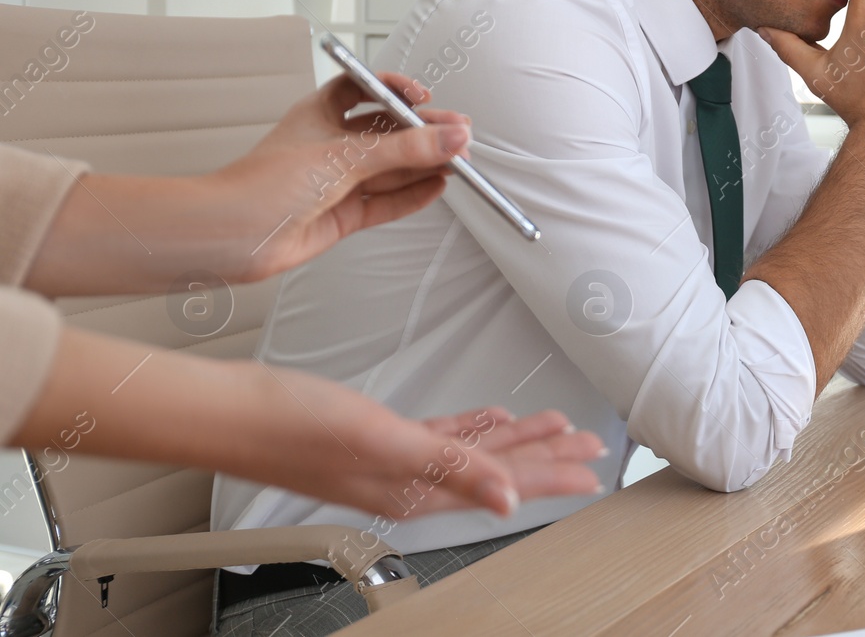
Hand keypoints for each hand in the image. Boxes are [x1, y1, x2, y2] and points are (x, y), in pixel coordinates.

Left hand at [212, 72, 471, 280]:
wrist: (229, 236)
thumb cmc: (263, 185)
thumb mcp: (344, 156)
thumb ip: (404, 149)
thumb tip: (450, 137)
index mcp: (321, 114)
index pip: (366, 89)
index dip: (395, 90)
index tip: (424, 97)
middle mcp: (330, 145)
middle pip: (387, 132)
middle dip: (422, 133)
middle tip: (458, 135)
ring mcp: (337, 181)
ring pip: (390, 168)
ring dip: (423, 164)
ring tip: (457, 161)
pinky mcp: (342, 214)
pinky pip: (386, 202)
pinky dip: (412, 195)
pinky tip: (436, 187)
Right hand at [259, 394, 606, 519]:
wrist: (225, 412)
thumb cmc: (286, 426)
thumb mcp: (380, 442)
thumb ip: (447, 468)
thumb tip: (505, 500)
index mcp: (413, 487)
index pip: (501, 484)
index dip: (551, 473)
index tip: (592, 468)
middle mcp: (407, 479)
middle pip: (496, 470)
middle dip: (547, 458)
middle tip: (591, 448)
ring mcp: (391, 459)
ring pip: (473, 451)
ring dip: (516, 440)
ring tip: (556, 430)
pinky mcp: (374, 436)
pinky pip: (439, 436)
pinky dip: (469, 427)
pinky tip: (490, 417)